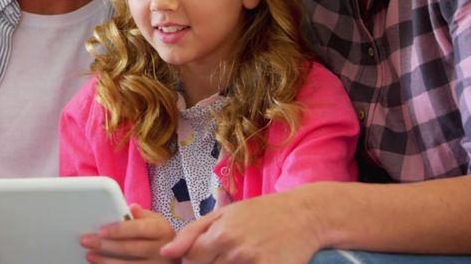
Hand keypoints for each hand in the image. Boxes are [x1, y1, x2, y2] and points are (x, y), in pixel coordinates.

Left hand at [80, 204, 177, 262]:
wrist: (176, 253)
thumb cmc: (157, 235)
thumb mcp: (155, 221)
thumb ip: (141, 215)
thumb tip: (131, 208)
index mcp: (162, 230)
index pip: (139, 229)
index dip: (119, 230)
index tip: (101, 231)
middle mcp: (163, 250)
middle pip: (130, 248)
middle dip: (105, 245)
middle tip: (86, 241)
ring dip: (105, 261)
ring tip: (90, 255)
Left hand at [160, 187, 322, 263]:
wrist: (304, 215)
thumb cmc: (261, 212)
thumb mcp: (224, 213)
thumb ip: (192, 233)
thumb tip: (166, 253)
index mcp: (221, 234)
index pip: (190, 260)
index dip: (194, 260)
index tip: (205, 255)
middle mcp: (236, 252)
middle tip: (224, 257)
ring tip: (239, 258)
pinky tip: (252, 262)